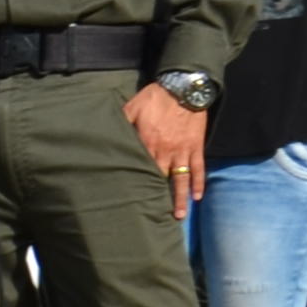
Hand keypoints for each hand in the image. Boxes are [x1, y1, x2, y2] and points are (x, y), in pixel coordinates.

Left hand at [126, 82, 208, 213]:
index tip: (132, 200)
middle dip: (157, 198)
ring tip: (179, 216)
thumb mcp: (131, 109)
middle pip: (160, 179)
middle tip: (154, 216)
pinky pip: (198, 168)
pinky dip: (199, 183)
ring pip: (181, 179)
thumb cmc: (154, 98)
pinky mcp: (196, 147)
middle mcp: (166, 151)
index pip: (140, 169)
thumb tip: (108, 135)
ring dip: (180, 198)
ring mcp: (183, 151)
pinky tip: (198, 196)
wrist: (183, 89)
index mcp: (147, 143)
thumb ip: (121, 124)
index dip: (137, 184)